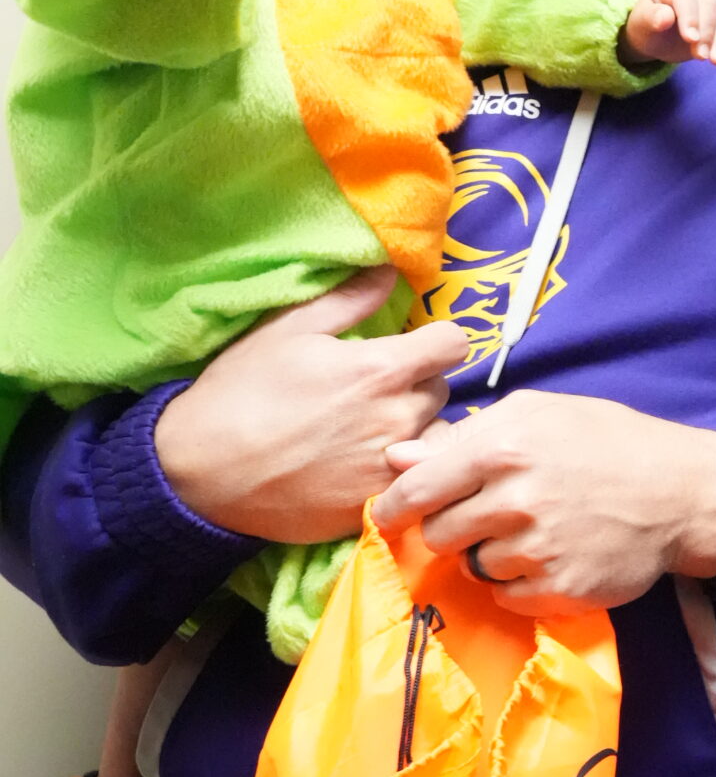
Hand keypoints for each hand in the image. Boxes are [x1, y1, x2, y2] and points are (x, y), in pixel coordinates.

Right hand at [154, 269, 470, 541]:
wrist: (201, 472)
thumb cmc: (240, 392)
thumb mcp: (287, 329)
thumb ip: (349, 299)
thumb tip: (392, 271)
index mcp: (381, 368)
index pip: (454, 344)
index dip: (435, 341)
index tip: (412, 348)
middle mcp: (398, 418)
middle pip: (440, 390)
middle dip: (416, 384)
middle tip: (373, 391)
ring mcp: (389, 466)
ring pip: (432, 438)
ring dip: (414, 430)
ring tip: (368, 432)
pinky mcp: (377, 505)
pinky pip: (412, 479)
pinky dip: (398, 470)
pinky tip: (361, 466)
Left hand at [370, 390, 715, 614]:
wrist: (680, 492)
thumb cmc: (607, 441)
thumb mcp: (539, 413)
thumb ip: (464, 435)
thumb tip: (396, 458)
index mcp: (502, 448)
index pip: (416, 490)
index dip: (391, 507)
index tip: (386, 516)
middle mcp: (514, 501)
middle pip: (439, 535)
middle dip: (450, 529)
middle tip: (480, 517)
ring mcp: (537, 550)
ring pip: (473, 568)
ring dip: (488, 555)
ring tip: (529, 532)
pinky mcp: (559, 590)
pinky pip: (506, 596)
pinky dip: (517, 583)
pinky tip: (546, 557)